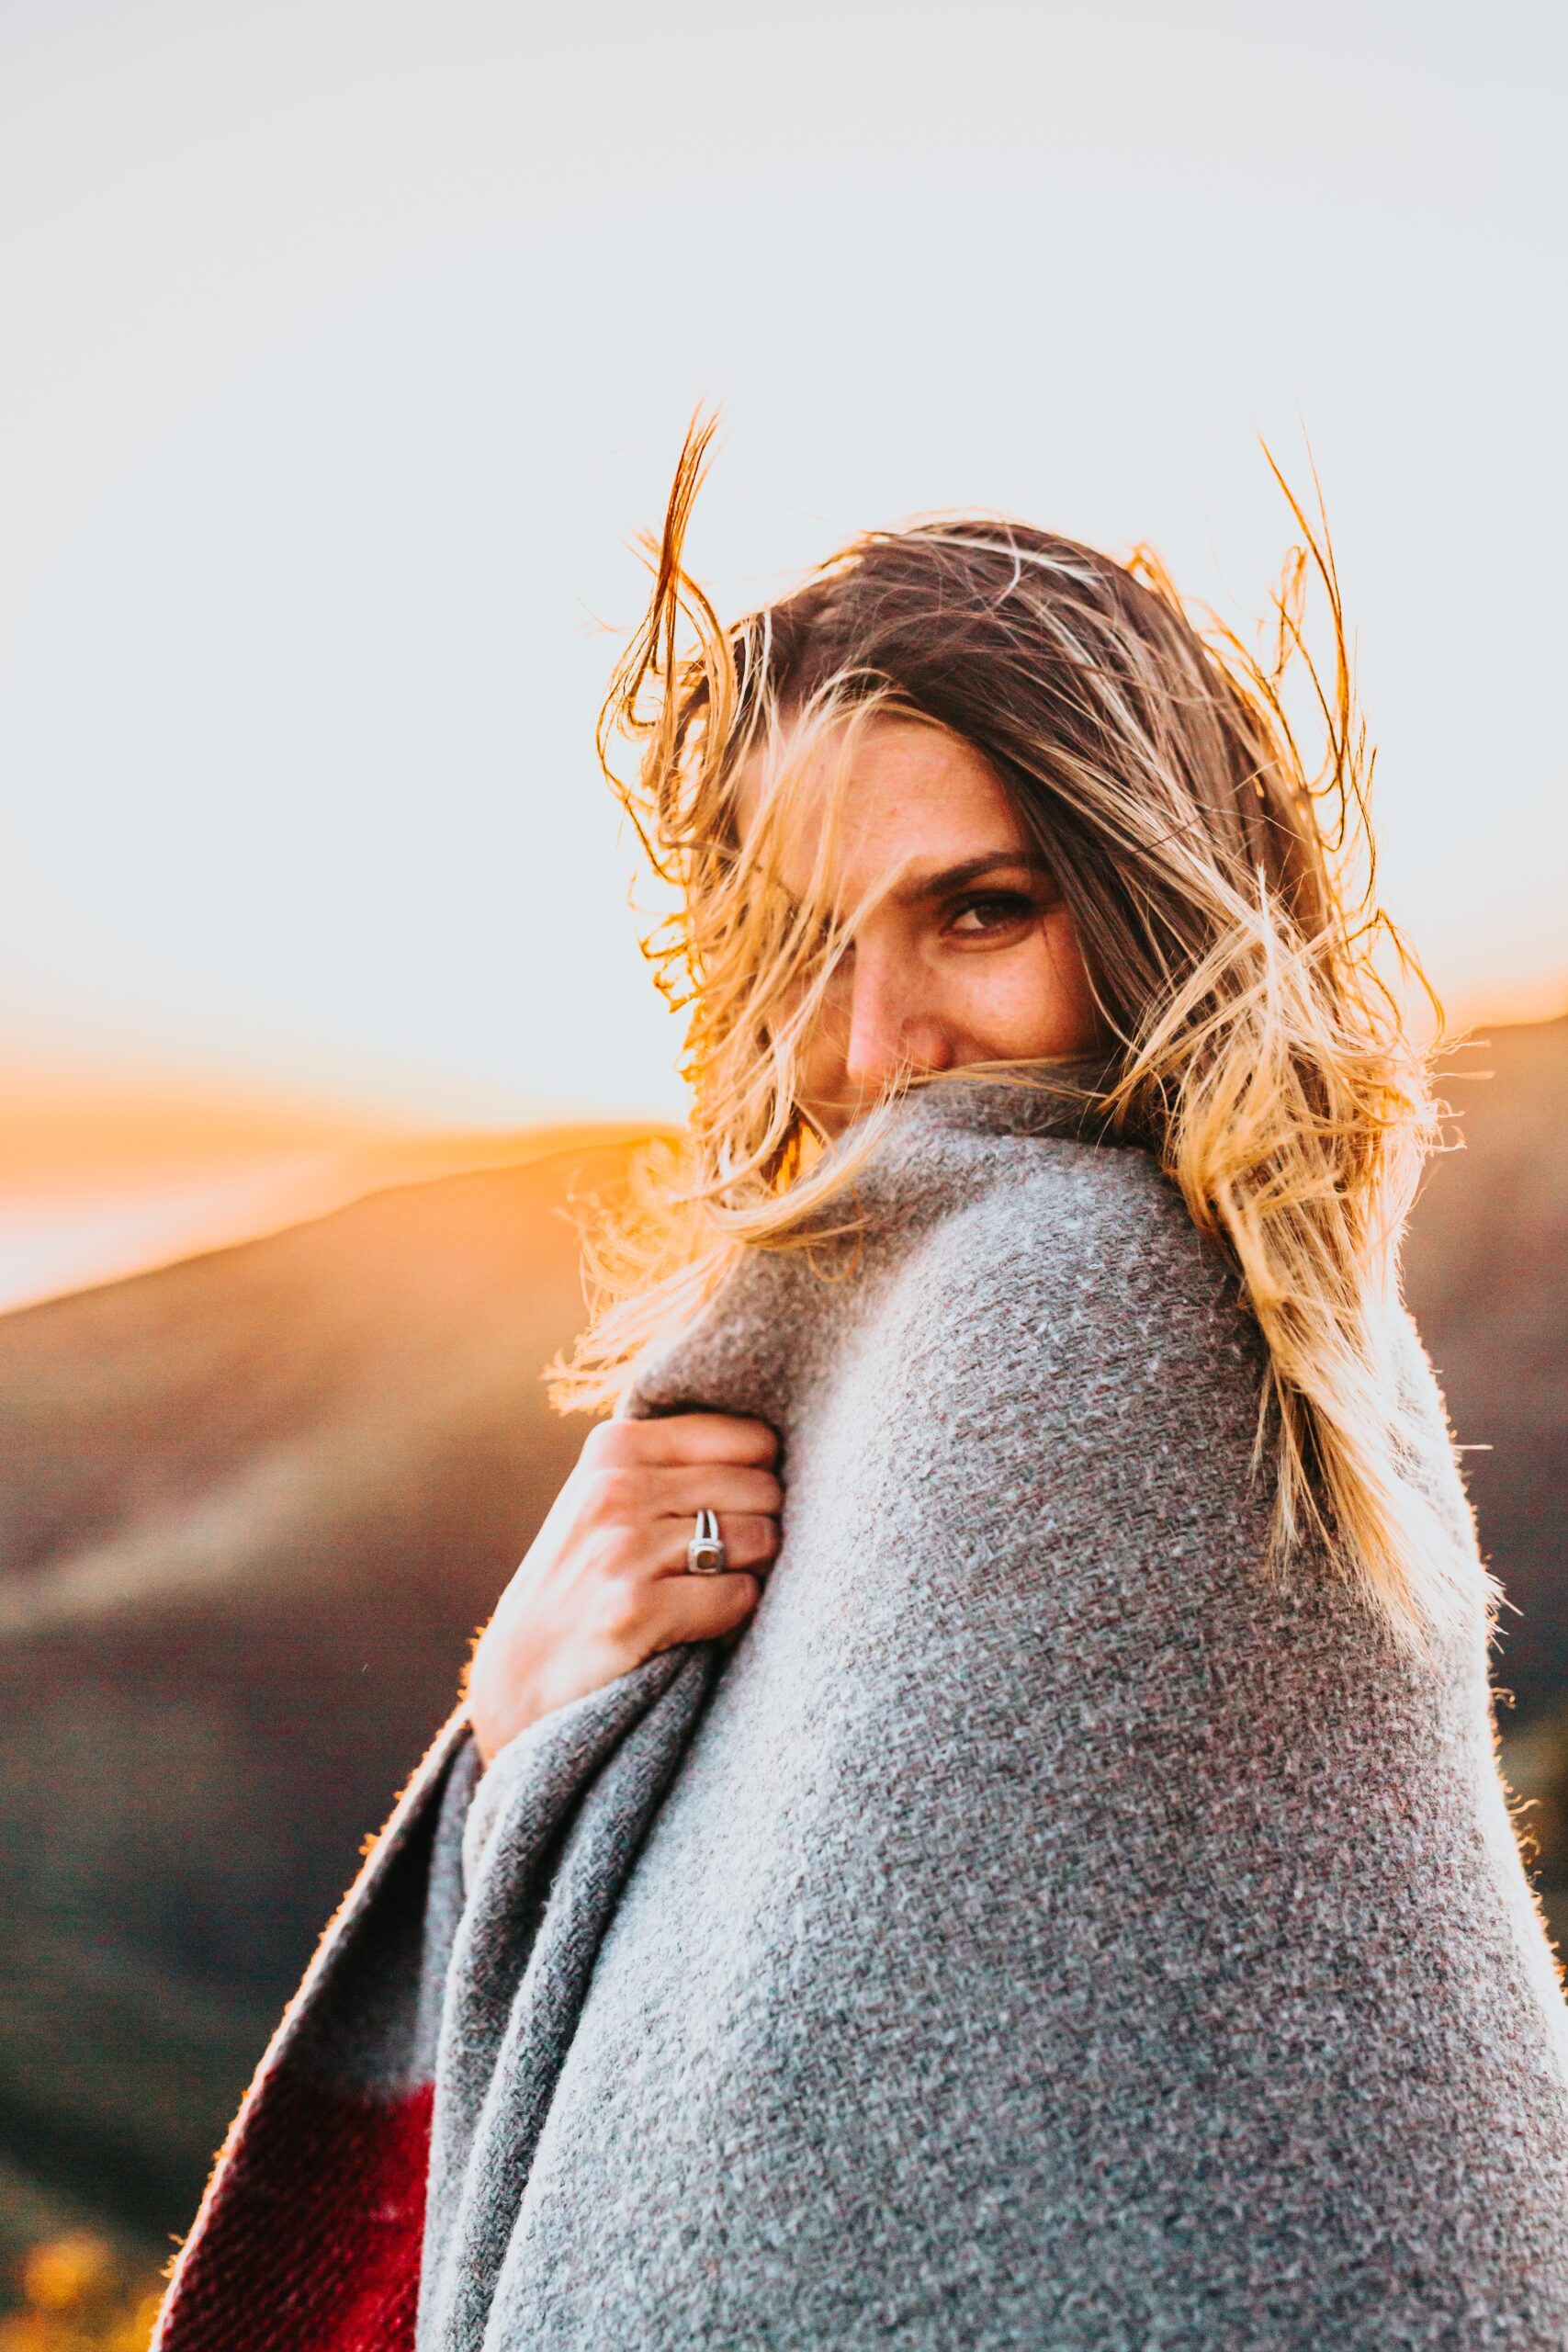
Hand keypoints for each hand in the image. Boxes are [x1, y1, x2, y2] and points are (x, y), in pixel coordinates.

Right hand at [464, 1412, 780, 1765]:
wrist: (520, 1676)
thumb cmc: (586, 1580)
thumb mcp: (609, 1497)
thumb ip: (677, 1462)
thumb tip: (778, 1447)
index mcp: (615, 1445)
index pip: (753, 1440)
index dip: (758, 1482)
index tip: (728, 1513)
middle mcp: (615, 1487)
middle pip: (764, 1490)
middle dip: (760, 1530)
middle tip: (722, 1564)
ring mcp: (623, 1548)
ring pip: (760, 1541)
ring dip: (749, 1575)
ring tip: (706, 1592)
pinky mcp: (635, 1609)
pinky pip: (739, 1597)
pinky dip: (732, 1618)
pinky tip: (696, 1626)